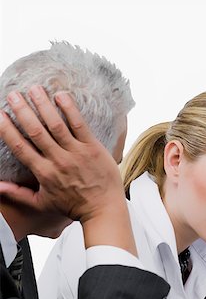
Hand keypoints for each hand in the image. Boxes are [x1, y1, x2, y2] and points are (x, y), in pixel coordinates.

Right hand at [0, 86, 136, 253]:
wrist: (102, 209)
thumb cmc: (72, 206)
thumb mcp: (42, 203)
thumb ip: (18, 194)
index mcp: (44, 173)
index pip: (21, 147)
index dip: (8, 130)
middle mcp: (58, 161)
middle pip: (36, 132)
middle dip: (23, 111)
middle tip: (13, 95)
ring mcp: (76, 153)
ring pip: (57, 125)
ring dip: (44, 105)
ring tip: (34, 89)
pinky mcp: (92, 148)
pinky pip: (80, 125)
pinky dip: (70, 110)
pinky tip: (61, 96)